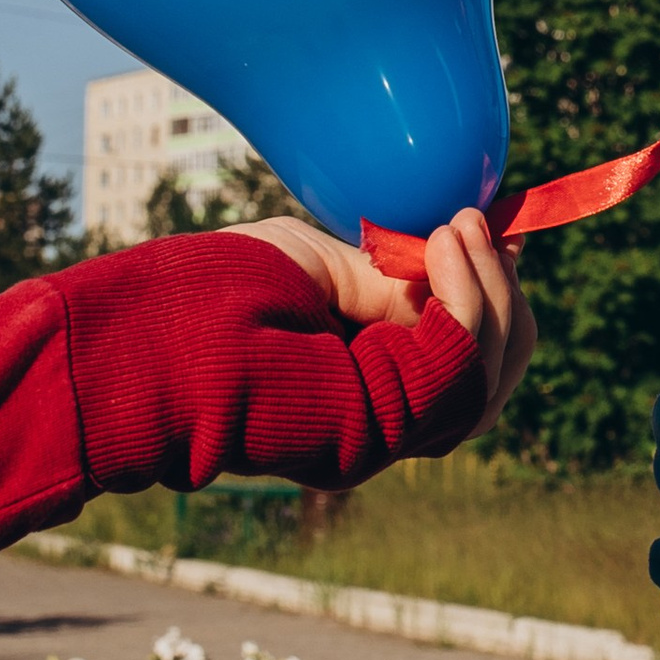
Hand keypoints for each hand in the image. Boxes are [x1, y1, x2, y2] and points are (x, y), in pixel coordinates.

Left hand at [239, 208, 536, 434]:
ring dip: (493, 292)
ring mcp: (389, 432)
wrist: (156, 330)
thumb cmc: (214, 289)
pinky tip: (446, 247)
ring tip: (459, 228)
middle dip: (503, 294)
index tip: (500, 234)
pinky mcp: (385, 432)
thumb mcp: (322, 264)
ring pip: (490, 376)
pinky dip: (472, 302)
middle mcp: (388, 417)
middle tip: (477, 227)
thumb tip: (465, 265)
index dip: (496, 296)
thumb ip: (391, 278)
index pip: (468, 357)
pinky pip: (466, 371)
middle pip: (493, 375)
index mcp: (373, 380)